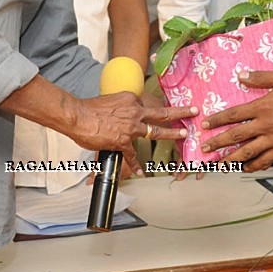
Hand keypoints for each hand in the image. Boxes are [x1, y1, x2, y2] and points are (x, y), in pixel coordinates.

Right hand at [70, 92, 194, 174]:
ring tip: (183, 135)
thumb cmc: (89, 108)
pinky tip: (141, 172)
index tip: (167, 109)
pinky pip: (133, 155)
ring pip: (156, 131)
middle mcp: (134, 112)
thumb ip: (119, 106)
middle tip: (194, 110)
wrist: (78, 116)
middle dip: (180, 112)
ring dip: (171, 133)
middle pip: (162, 112)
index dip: (156, 108)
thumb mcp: (109, 99)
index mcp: (131, 99)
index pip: (147, 104)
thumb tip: (120, 112)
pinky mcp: (123, 141)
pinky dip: (136, 165)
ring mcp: (131, 127)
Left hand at [200, 70, 272, 171]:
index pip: (234, 115)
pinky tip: (245, 168)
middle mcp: (265, 126)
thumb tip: (241, 76)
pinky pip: (265, 161)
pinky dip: (253, 166)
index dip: (218, 120)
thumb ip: (260, 77)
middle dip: (218, 143)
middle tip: (205, 149)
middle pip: (236, 136)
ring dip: (231, 159)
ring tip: (219, 165)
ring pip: (248, 153)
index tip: (205, 125)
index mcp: (263, 108)